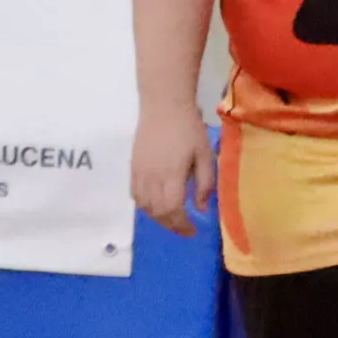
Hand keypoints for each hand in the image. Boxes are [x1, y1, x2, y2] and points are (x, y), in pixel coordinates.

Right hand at [133, 101, 215, 235]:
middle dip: (171, 225)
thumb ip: (204, 183)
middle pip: (157, 212)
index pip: (172, 210)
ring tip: (172, 219)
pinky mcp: (133, 166)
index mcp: (171, 175)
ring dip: (158, 218)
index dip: (182, 225)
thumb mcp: (205, 155)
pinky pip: (135, 194)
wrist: (163, 106)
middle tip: (184, 228)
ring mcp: (139, 172)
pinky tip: (157, 205)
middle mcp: (152, 177)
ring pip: (144, 206)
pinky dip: (146, 206)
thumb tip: (201, 208)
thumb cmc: (189, 128)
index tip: (193, 231)